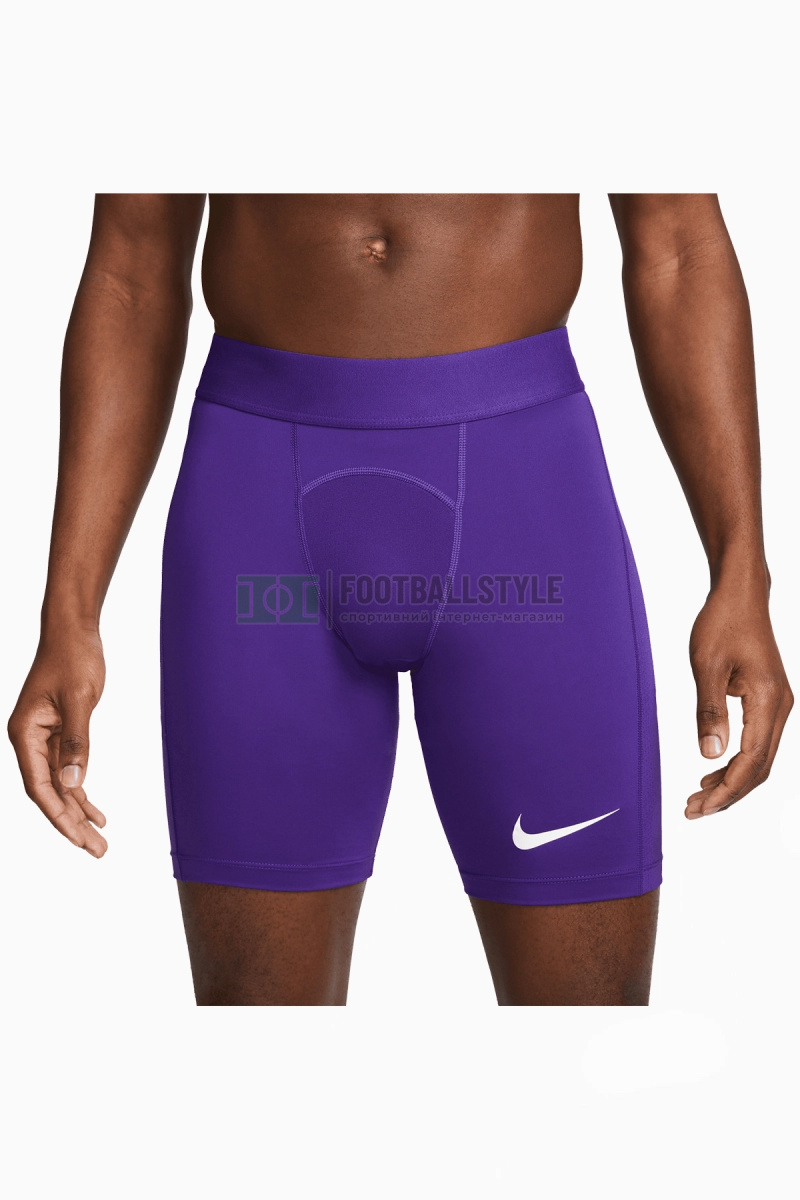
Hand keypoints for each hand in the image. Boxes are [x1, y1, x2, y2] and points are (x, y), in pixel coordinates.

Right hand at [7, 624, 107, 854]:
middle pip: (49, 793)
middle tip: (98, 852)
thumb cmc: (73, 657)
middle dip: (72, 825)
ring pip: (60, 787)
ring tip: (100, 843)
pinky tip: (97, 815)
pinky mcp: (59, 735)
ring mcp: (43, 739)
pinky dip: (83, 794)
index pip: (39, 786)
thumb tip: (74, 783)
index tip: (77, 839)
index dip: (58, 815)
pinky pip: (68, 772)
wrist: (74, 631)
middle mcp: (29, 740)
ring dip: (79, 814)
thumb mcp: (78, 699)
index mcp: (24, 733)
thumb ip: (76, 742)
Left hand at [687, 585, 792, 817]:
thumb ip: (709, 711)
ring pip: (760, 759)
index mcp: (768, 700)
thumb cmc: (721, 624)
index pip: (751, 761)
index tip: (701, 807)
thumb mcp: (707, 665)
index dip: (727, 790)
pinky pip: (758, 743)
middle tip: (692, 810)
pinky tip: (711, 770)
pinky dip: (736, 763)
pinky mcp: (769, 701)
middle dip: (728, 794)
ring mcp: (778, 705)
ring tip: (698, 797)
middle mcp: (780, 707)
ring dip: (731, 782)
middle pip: (759, 768)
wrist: (740, 596)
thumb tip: (708, 754)